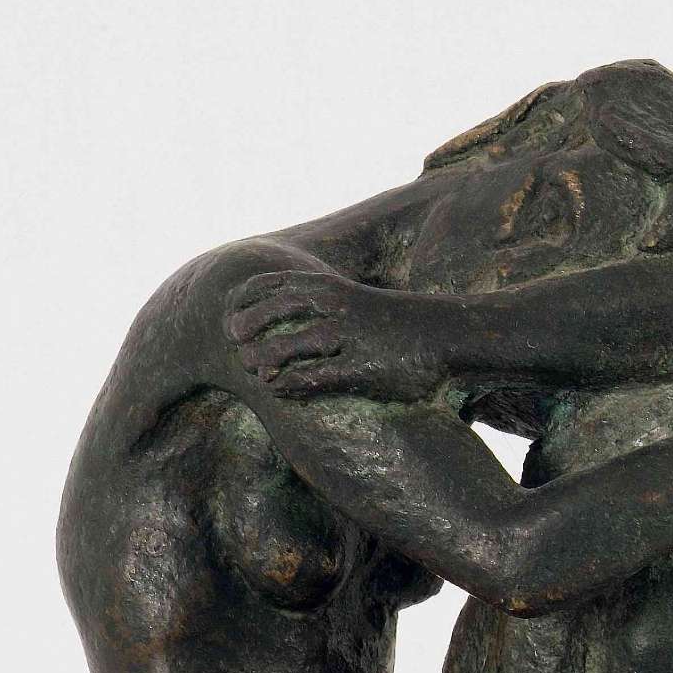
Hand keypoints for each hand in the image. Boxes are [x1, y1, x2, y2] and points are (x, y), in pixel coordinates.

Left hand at [225, 272, 447, 403]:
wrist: (443, 334)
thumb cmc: (392, 320)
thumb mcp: (352, 300)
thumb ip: (319, 301)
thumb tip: (282, 309)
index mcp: (331, 287)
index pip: (274, 283)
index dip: (245, 299)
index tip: (230, 316)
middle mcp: (338, 306)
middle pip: (279, 308)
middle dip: (249, 324)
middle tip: (233, 340)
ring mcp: (351, 337)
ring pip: (296, 343)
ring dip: (267, 357)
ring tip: (253, 370)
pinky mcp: (364, 369)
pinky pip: (319, 376)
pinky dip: (292, 383)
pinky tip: (277, 390)